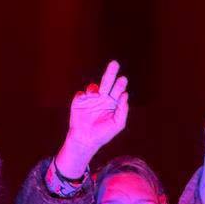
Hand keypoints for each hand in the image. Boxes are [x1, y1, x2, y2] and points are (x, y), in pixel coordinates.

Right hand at [57, 60, 129, 178]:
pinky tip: (86, 101)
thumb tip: (125, 95)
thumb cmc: (103, 133)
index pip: (117, 90)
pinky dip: (84, 96)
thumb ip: (122, 110)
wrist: (85, 140)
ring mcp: (90, 99)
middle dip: (110, 73)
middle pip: (107, 82)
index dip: (120, 85)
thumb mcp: (117, 124)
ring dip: (95, 89)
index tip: (123, 80)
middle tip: (115, 63)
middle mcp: (102, 98)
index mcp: (113, 103)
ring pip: (93, 87)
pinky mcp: (79, 101)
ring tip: (97, 95)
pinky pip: (81, 94)